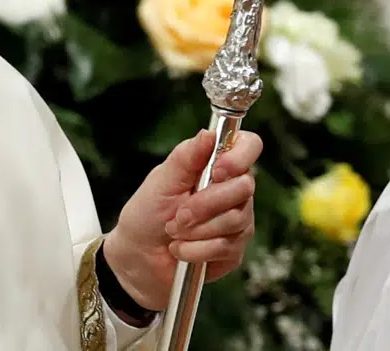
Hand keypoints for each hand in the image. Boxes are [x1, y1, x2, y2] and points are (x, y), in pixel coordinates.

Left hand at [102, 128, 263, 311]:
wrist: (139, 256)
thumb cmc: (148, 212)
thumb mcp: (162, 180)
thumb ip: (186, 156)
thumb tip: (208, 133)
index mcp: (217, 164)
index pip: (249, 146)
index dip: (240, 156)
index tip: (217, 171)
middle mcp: (233, 190)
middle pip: (244, 188)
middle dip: (206, 204)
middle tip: (178, 214)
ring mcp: (238, 220)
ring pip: (236, 219)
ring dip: (197, 229)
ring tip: (174, 231)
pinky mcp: (234, 250)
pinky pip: (226, 247)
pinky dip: (196, 249)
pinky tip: (181, 249)